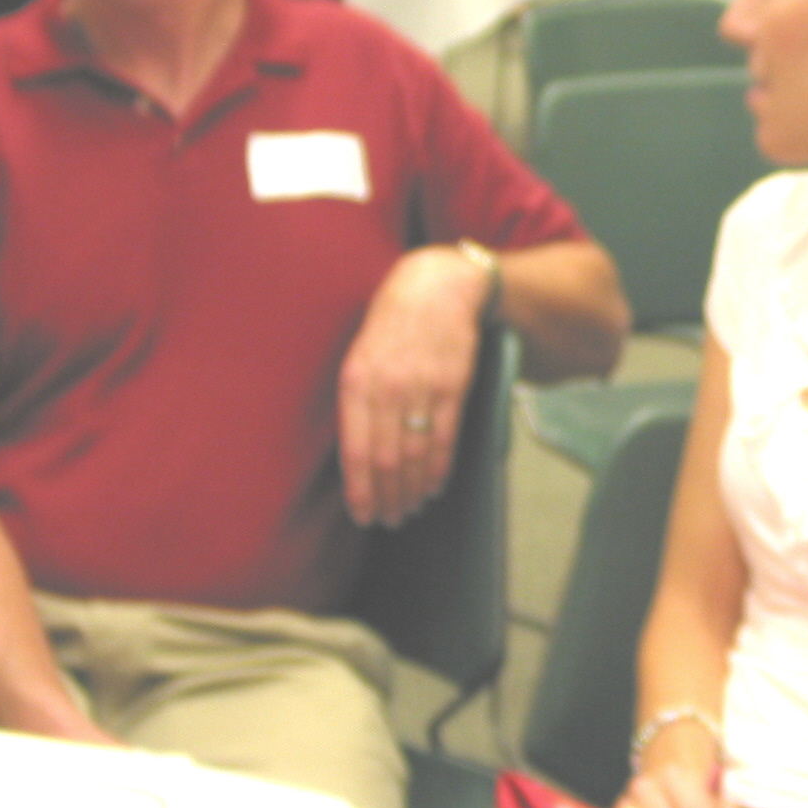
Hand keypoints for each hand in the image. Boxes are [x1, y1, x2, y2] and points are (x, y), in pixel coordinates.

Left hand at [335, 245, 493, 525]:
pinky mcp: (452, 386)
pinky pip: (444, 439)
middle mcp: (386, 387)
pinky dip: (438, 469)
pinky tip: (433, 487)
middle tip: (389, 519)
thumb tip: (356, 457)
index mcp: (355, 381)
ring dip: (412, 490)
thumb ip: (356, 402)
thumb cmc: (391, 325)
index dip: (360, 491)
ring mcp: (421, 387)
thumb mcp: (359, 356)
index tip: (362, 516)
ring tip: (409, 509)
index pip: (356, 451)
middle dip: (387, 497)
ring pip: (415, 455)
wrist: (435, 288)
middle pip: (386, 460)